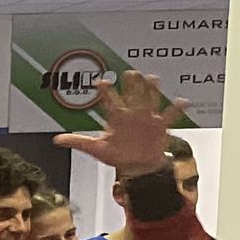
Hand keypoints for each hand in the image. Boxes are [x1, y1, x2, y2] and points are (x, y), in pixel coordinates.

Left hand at [53, 69, 187, 180]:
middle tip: (129, 72)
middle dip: (131, 85)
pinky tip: (182, 101)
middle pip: (131, 96)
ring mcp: (147, 119)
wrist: (137, 167)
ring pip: (150, 100)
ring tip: (153, 78)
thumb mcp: (96, 149)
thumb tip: (56, 139)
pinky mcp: (160, 126)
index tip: (100, 82)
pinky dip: (177, 109)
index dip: (105, 92)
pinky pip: (170, 116)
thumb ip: (78, 142)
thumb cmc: (117, 155)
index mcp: (116, 118)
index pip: (109, 102)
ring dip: (152, 90)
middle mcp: (132, 114)